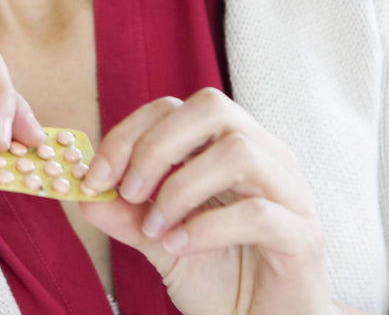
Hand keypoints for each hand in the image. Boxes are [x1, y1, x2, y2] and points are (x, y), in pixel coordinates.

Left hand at [79, 88, 344, 314]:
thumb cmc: (225, 281)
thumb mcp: (164, 244)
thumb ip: (128, 217)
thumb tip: (85, 194)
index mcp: (231, 149)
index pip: (178, 108)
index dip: (131, 132)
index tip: (97, 176)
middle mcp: (266, 158)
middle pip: (212, 108)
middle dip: (157, 146)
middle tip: (129, 191)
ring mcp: (291, 194)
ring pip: (238, 152)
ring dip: (182, 188)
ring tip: (157, 229)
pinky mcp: (303, 236)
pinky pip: (258, 213)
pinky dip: (207, 228)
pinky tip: (181, 247)